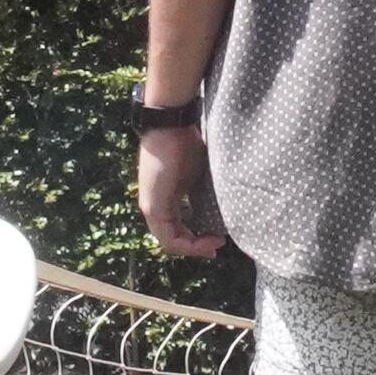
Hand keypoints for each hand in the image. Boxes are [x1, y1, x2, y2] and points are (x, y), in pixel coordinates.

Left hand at [139, 126, 224, 258]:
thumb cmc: (186, 144)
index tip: (219, 238)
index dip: (198, 239)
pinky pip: (168, 237)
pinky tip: (206, 240)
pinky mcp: (153, 207)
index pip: (179, 230)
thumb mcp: (199, 176)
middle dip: (198, 247)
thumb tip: (223, 207)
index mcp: (165, 200)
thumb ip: (203, 195)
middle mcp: (155, 208)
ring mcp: (152, 208)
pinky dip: (188, 244)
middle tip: (218, 245)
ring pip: (170, 242)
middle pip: (175, 239)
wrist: (171, 127)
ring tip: (214, 244)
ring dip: (194, 247)